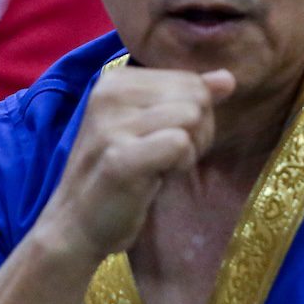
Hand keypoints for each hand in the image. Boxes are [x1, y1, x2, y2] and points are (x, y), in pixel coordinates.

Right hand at [36, 67, 235, 265]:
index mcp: (116, 79)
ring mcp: (111, 124)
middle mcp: (109, 92)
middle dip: (197, 131)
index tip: (161, 140)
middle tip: (164, 157)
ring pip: (192, 117)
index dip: (193, 116)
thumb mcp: (152, 126)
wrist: (76, 224)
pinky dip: (179, 165)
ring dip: (188, 150)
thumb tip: (227, 79)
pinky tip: (156, 178)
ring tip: (158, 167)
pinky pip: (181, 143)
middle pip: (196, 96)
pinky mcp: (119, 156)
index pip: (190, 80)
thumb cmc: (119, 174)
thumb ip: (187, 98)